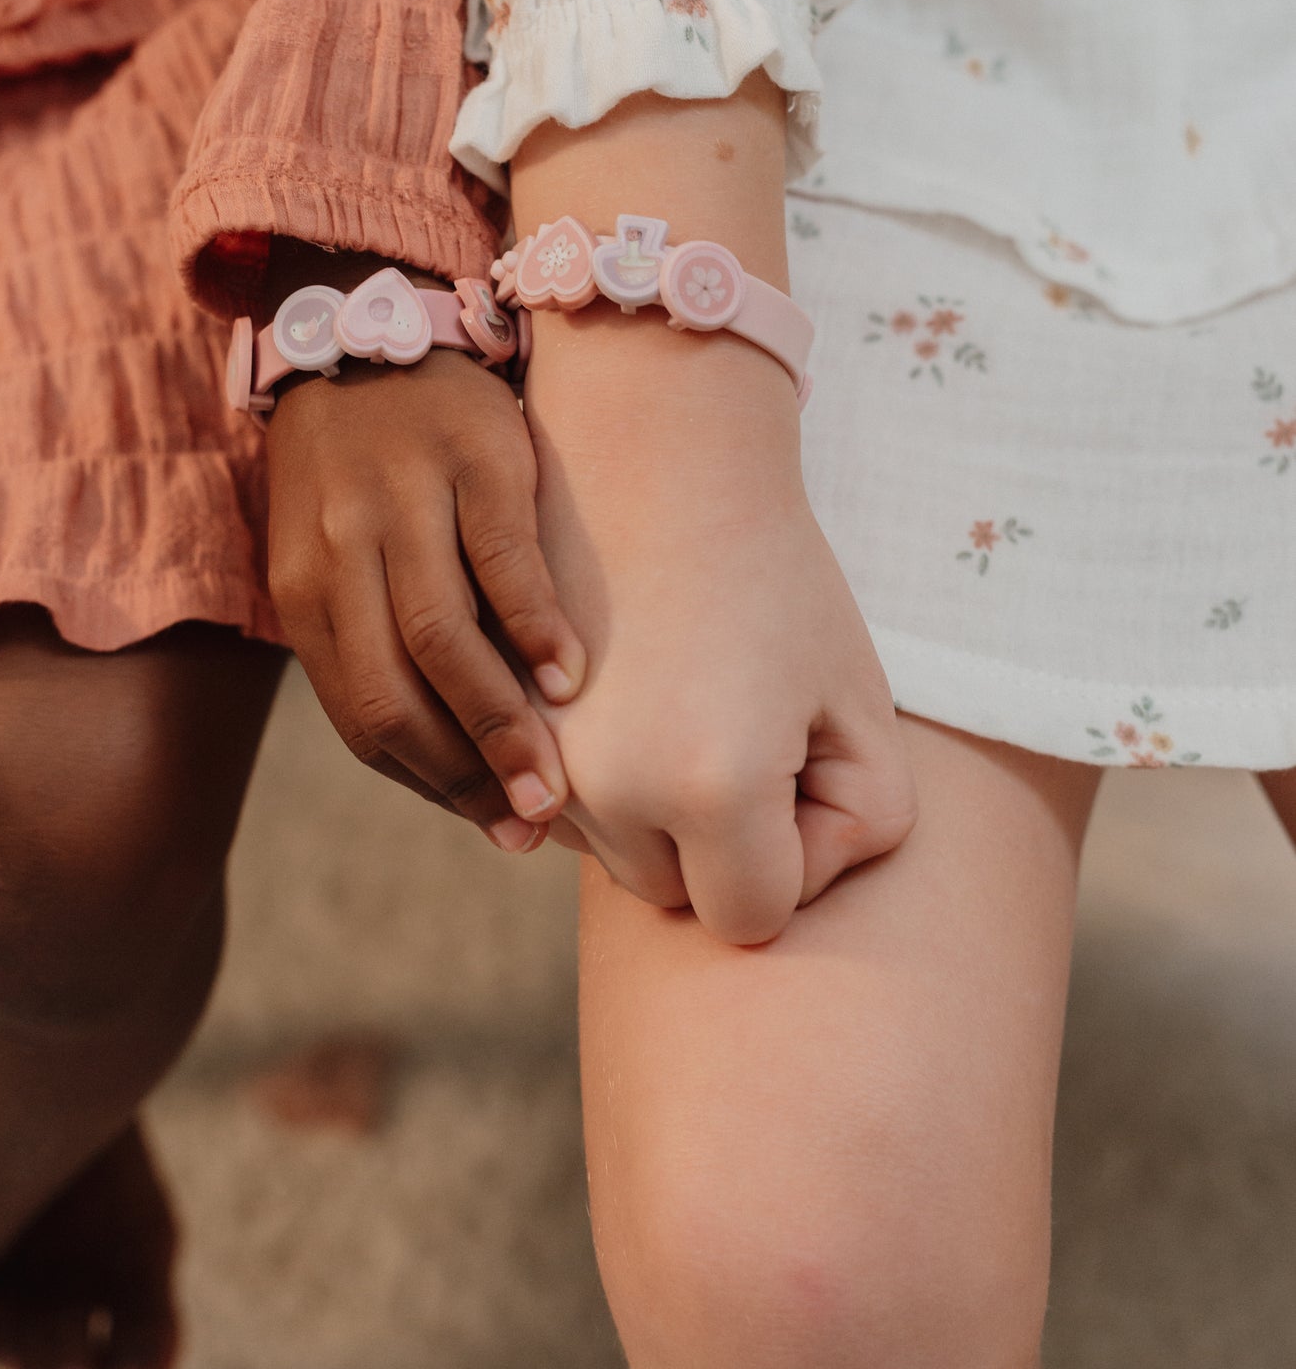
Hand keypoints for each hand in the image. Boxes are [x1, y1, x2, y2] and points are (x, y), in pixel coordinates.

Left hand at [267, 334, 585, 852]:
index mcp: (304, 589)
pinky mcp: (471, 459)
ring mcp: (404, 502)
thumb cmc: (363, 471)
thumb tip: (458, 759)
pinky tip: (571, 675)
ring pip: (442, 639)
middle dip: (466, 772)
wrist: (364, 327)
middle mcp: (341, 550)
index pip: (360, 716)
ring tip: (555, 776)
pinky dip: (536, 627)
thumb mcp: (337, 555)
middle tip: (532, 820)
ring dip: (501, 720)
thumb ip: (378, 642)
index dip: (430, 781)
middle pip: (395, 692)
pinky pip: (501, 561)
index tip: (493, 823)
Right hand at [527, 302, 916, 943]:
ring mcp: (542, 758)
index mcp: (712, 788)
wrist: (655, 451)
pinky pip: (567, 800)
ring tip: (693, 690)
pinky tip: (639, 685)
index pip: (755, 918)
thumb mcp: (860, 702)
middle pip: (678, 894)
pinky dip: (608, 771)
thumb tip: (777, 891)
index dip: (798, 855)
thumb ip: (864, 827)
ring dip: (661, 809)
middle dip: (725, 839)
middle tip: (752, 713)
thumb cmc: (777, 574)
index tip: (804, 752)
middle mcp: (607, 792)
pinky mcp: (503, 724)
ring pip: (616, 853)